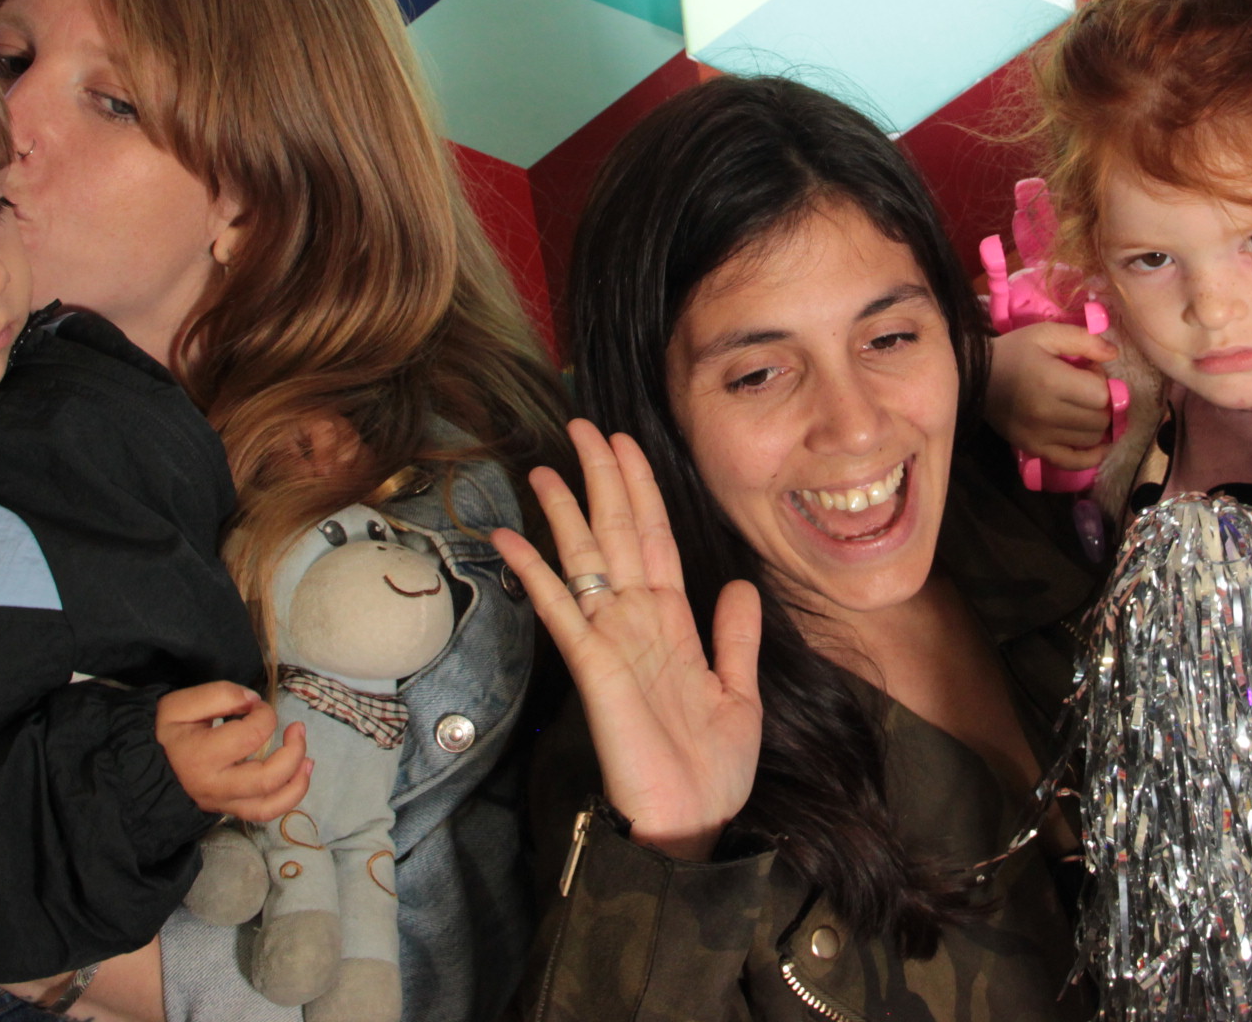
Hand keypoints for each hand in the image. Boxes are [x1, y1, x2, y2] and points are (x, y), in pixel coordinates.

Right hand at [155, 683, 310, 820]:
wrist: (139, 772)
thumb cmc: (161, 736)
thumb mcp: (179, 704)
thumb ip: (219, 695)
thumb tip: (253, 701)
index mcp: (201, 756)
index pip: (251, 735)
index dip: (264, 714)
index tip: (255, 706)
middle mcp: (215, 786)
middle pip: (268, 778)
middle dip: (293, 752)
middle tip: (297, 728)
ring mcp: (222, 803)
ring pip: (270, 806)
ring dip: (298, 784)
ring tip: (309, 760)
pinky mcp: (227, 810)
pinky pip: (263, 813)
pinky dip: (287, 798)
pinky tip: (298, 777)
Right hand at [493, 419, 763, 861]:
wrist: (692, 825)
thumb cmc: (712, 770)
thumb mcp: (739, 694)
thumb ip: (735, 639)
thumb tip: (739, 585)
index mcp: (673, 623)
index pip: (654, 540)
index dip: (641, 491)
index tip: (627, 444)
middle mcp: (637, 621)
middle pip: (617, 534)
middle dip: (604, 479)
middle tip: (585, 426)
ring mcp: (611, 639)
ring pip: (587, 560)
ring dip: (568, 511)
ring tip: (547, 466)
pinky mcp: (593, 666)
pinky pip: (562, 609)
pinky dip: (538, 572)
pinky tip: (511, 539)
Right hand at [983, 322, 1117, 466]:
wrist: (976, 377)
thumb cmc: (1014, 352)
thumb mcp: (1046, 333)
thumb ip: (1083, 340)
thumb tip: (1113, 355)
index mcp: (1052, 382)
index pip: (1101, 395)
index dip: (1104, 382)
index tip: (1090, 372)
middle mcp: (1047, 414)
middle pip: (1099, 420)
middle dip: (1103, 404)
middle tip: (1088, 390)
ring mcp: (1040, 436)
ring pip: (1090, 440)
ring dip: (1097, 426)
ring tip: (1084, 409)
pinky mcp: (1033, 449)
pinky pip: (1072, 462)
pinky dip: (1090, 457)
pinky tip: (1098, 446)